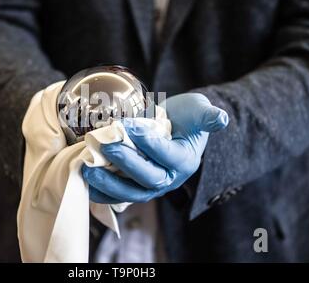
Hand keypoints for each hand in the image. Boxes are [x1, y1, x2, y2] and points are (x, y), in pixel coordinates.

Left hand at [82, 93, 228, 203]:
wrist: (173, 128)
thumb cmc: (185, 119)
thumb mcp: (198, 111)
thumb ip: (207, 115)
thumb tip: (220, 119)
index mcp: (185, 161)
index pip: (167, 155)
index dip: (149, 142)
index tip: (129, 126)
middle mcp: (169, 179)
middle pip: (147, 177)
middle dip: (125, 161)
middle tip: (105, 143)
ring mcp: (150, 187)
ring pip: (130, 191)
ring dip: (109, 182)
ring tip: (89, 168)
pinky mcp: (135, 188)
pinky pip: (118, 196)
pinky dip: (102, 192)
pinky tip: (87, 181)